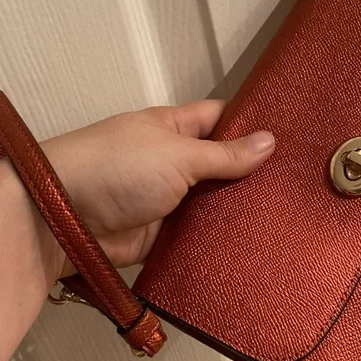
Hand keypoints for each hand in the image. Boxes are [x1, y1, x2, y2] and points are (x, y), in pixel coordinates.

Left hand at [43, 100, 274, 276]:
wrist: (64, 217)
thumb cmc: (119, 167)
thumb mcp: (177, 154)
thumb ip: (224, 154)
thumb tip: (270, 141)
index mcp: (174, 129)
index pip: (221, 119)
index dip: (252, 124)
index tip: (291, 136)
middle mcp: (175, 162)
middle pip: (222, 164)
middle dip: (252, 173)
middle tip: (296, 184)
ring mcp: (171, 199)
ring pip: (214, 202)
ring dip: (239, 209)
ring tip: (287, 214)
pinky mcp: (165, 234)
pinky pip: (199, 234)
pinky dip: (220, 238)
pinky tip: (256, 241)